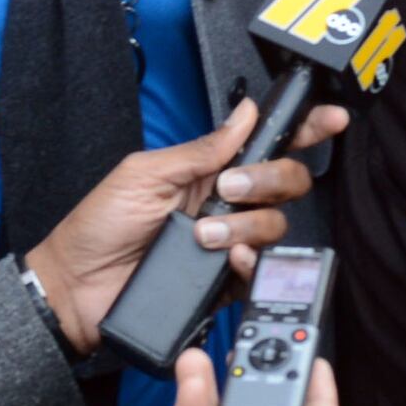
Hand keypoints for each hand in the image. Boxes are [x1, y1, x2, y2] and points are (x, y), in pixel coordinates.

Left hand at [24, 97, 346, 355]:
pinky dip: (250, 261)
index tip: (329, 118)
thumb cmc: (97, 228)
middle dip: (268, 179)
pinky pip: (260, 270)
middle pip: (285, 183)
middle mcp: (223, 205)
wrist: (75, 289)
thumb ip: (199, 150)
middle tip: (227, 189)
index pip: (264, 145)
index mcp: (206, 171)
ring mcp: (226, 244)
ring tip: (202, 235)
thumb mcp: (142, 174)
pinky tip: (228, 260)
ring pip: (276, 225)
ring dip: (244, 225)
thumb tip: (245, 115)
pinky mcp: (224, 281)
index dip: (303, 129)